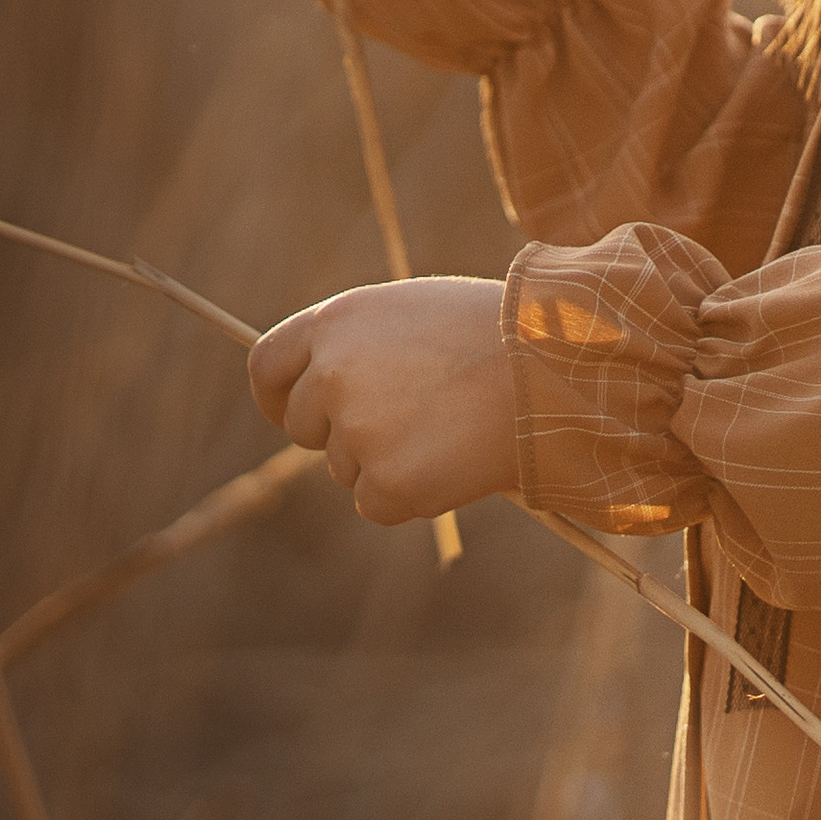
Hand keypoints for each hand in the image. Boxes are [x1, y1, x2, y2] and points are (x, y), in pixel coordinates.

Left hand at [250, 276, 517, 525]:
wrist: (554, 370)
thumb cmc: (495, 334)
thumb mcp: (413, 315)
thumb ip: (358, 345)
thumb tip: (320, 391)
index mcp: (336, 322)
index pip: (266, 366)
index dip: (274, 397)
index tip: (286, 414)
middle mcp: (332, 374)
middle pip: (303, 426)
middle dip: (341, 433)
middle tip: (406, 421)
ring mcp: (356, 430)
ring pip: (346, 468)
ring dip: (387, 461)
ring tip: (450, 427)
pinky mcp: (387, 480)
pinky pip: (377, 504)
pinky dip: (410, 494)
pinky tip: (454, 460)